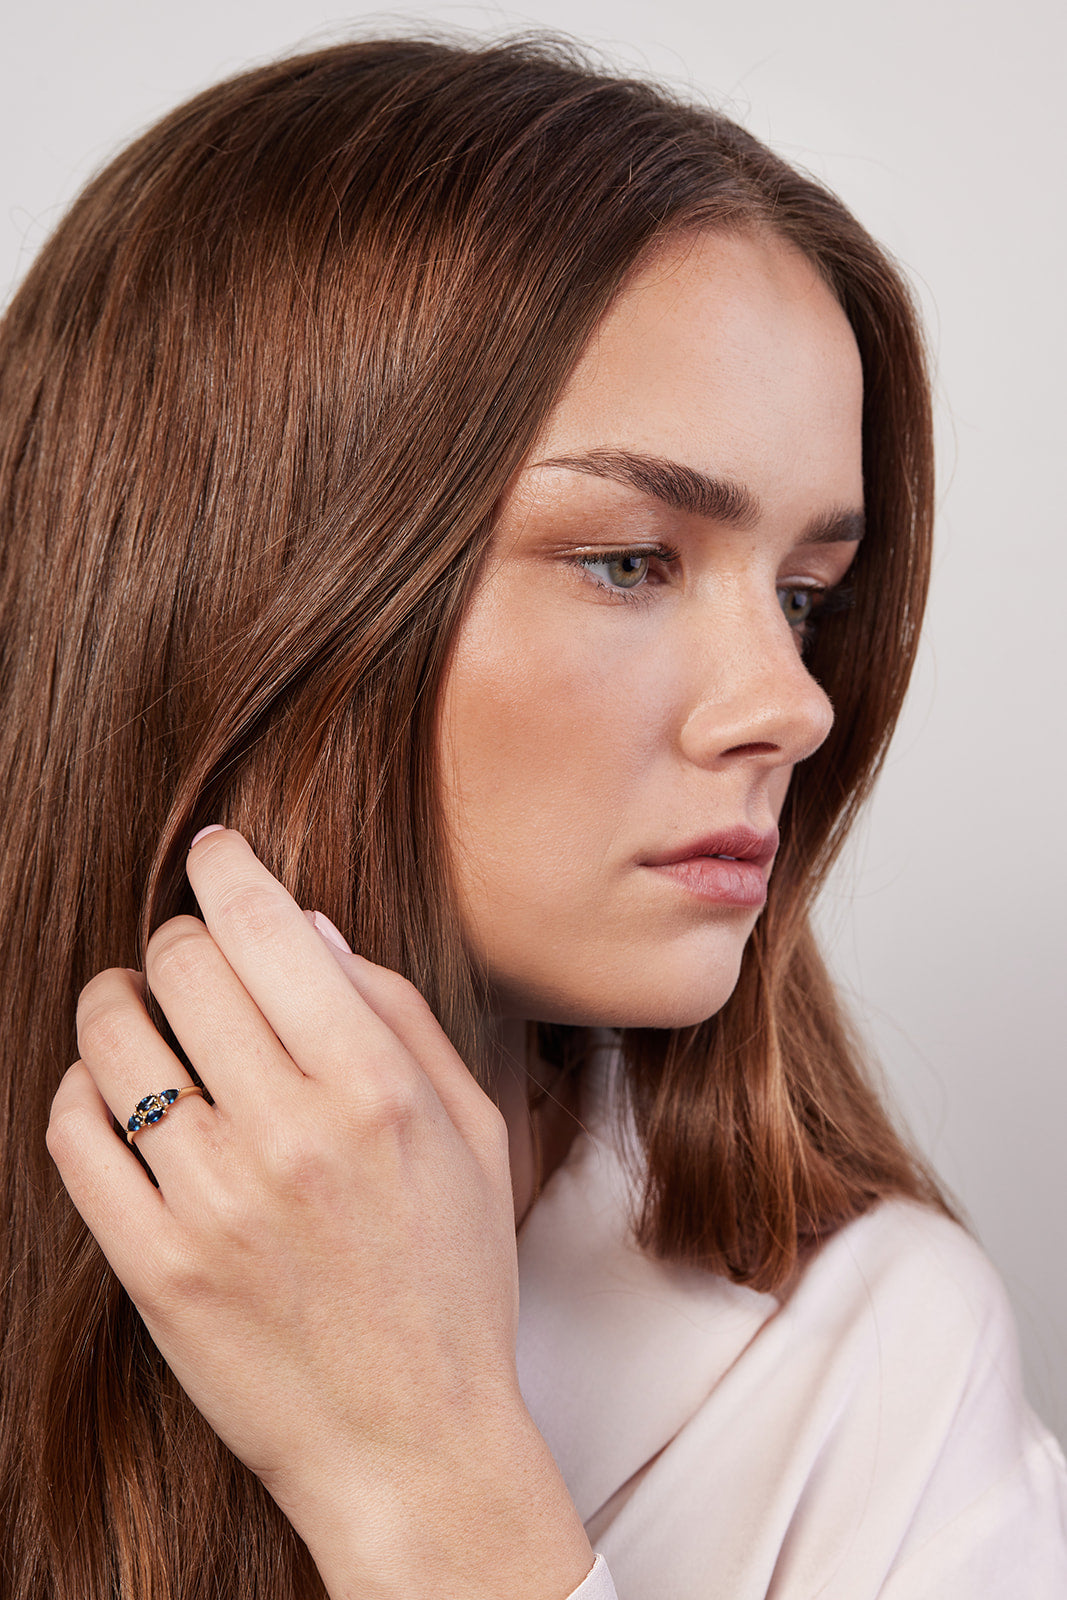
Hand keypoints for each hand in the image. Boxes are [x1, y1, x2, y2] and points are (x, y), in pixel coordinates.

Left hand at [47, 829, 592, 1599]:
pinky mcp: (153, 1266)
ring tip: (138, 1009)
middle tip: (193, 953)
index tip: (215, 851)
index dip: (228, 867)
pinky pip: (76, 1135)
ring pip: (114, 1040)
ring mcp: (211, 1202)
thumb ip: (398, 1013)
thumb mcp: (471, 1130)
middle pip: (183, 967)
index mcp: (375, 1088)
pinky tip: (118, 1094)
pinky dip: (83, 1091)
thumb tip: (309, 927)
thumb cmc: (454, 1277)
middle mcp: (288, 1133)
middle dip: (182, 937)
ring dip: (119, 1001)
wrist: (412, 1440)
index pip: (267, 928)